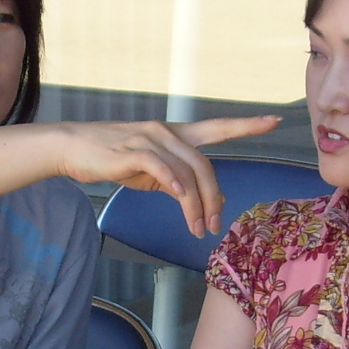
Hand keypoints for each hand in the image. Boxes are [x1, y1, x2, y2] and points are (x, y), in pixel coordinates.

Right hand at [53, 118, 280, 236]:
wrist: (74, 148)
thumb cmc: (113, 159)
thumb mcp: (151, 172)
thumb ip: (179, 181)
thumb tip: (205, 200)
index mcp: (176, 134)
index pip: (218, 128)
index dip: (247, 125)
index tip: (274, 120)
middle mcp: (167, 132)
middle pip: (205, 164)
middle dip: (215, 198)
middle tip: (213, 225)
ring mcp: (150, 139)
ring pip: (188, 172)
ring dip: (196, 205)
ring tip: (196, 228)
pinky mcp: (133, 151)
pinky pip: (162, 168)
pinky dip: (175, 184)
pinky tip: (180, 198)